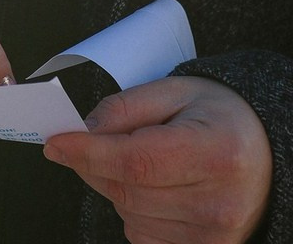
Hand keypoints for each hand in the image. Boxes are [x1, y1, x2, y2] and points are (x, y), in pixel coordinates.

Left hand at [43, 76, 271, 242]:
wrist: (265, 152)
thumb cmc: (217, 117)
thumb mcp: (172, 91)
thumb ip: (124, 108)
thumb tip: (83, 132)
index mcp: (215, 153)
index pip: (136, 161)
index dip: (88, 153)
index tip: (55, 143)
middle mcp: (219, 202)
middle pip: (127, 190)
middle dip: (94, 163)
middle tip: (94, 140)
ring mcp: (214, 234)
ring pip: (128, 213)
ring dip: (114, 185)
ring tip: (140, 160)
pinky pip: (142, 234)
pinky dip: (131, 209)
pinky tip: (150, 187)